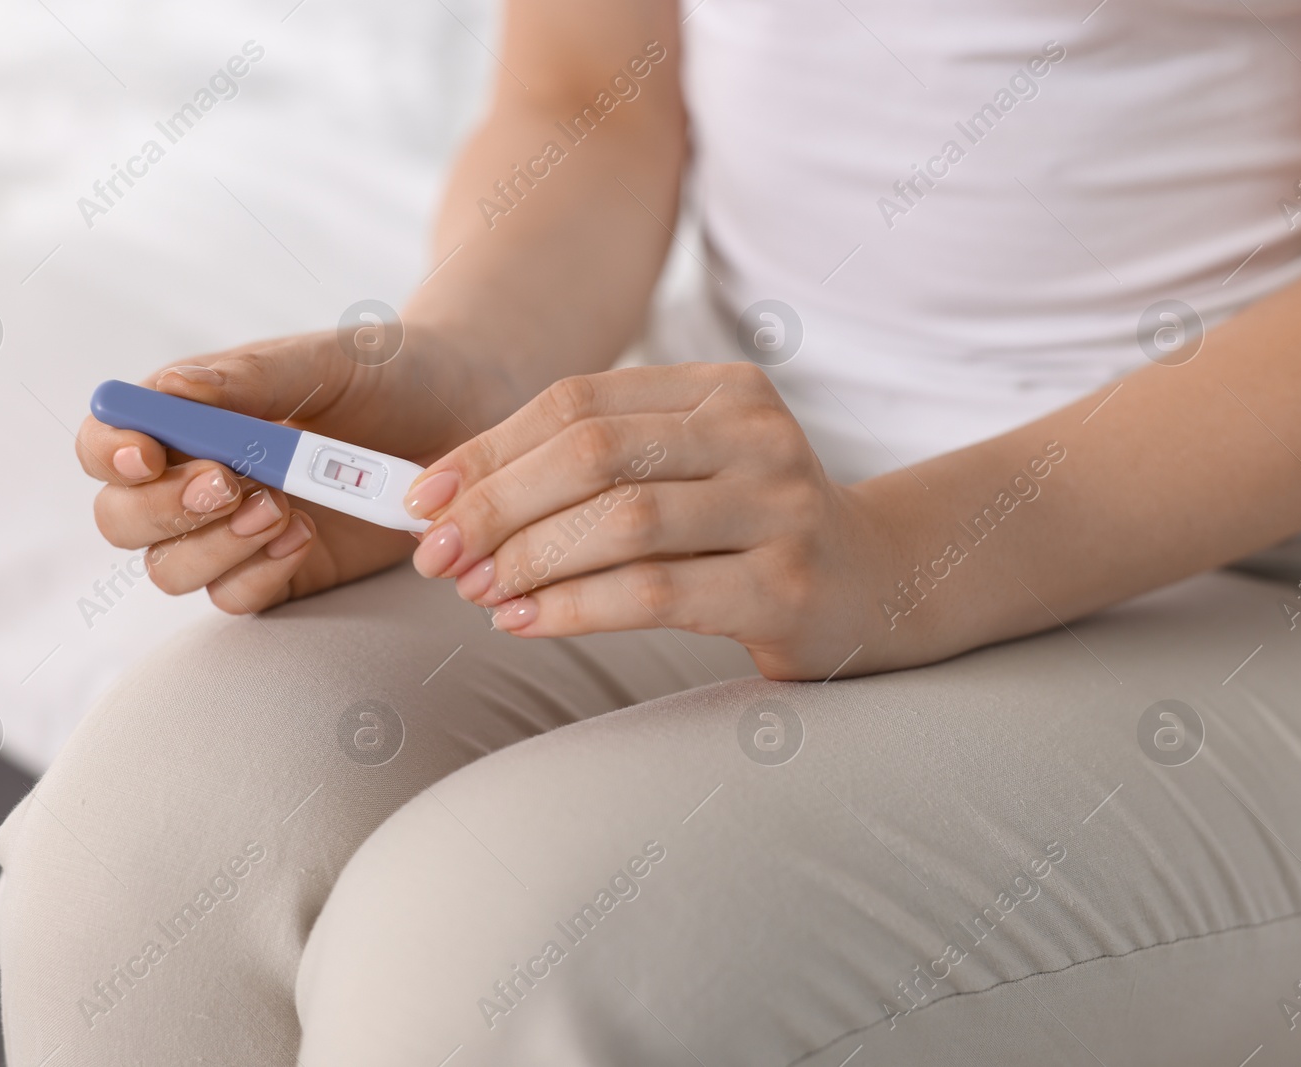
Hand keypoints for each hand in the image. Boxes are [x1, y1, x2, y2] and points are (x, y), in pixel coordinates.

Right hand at [77, 328, 506, 612]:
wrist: (462, 415)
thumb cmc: (384, 375)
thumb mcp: (320, 361)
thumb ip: (243, 379)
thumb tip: (162, 395)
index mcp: (191, 419)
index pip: (109, 443)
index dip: (111, 452)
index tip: (150, 453)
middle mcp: (198, 478)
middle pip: (123, 520)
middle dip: (165, 511)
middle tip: (232, 486)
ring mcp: (235, 533)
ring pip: (172, 569)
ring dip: (215, 547)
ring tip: (284, 511)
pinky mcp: (281, 574)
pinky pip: (236, 598)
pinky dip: (258, 574)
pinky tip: (305, 537)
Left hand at [402, 362, 890, 679]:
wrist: (877, 583)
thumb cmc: (749, 528)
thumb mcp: (686, 469)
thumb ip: (597, 467)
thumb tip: (454, 500)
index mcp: (722, 387)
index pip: (578, 402)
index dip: (489, 449)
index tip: (423, 497)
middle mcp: (756, 433)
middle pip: (594, 454)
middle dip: (497, 505)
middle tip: (437, 554)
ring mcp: (779, 506)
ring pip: (623, 520)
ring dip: (530, 559)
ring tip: (475, 590)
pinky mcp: (785, 585)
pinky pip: (656, 591)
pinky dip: (575, 607)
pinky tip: (524, 622)